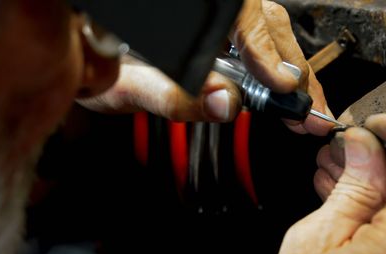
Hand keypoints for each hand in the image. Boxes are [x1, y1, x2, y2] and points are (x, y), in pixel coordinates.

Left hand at [78, 0, 332, 135]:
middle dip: (291, 67)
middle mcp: (208, 8)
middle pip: (264, 19)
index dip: (267, 50)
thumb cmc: (93, 68)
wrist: (76, 60)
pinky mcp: (215, 30)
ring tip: (303, 106)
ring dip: (288, 68)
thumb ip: (173, 96)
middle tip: (309, 111)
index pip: (243, 15)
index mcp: (189, 13)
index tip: (283, 85)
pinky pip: (253, 37)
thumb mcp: (127, 87)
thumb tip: (225, 102)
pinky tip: (280, 89)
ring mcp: (212, 16)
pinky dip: (273, 65)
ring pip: (265, 25)